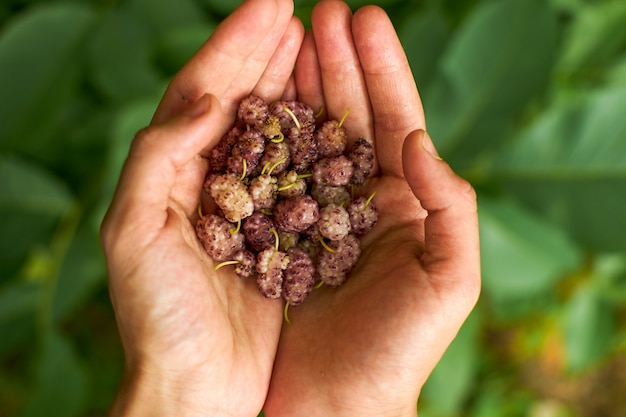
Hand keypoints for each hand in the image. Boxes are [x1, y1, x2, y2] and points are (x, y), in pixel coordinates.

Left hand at [100, 1, 302, 415]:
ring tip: (315, 45)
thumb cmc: (158, 317)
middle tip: (298, 12)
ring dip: (293, 86)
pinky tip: (331, 115)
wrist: (196, 387)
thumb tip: (209, 97)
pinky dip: (314, 140)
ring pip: (274, 131)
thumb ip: (160, 156)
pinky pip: (301, 176)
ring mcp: (250, 205)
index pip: (202, 94)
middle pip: (241, 102)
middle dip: (266, 54)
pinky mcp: (281, 234)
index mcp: (170, 173)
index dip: (234, 47)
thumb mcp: (134, 231)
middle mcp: (211, 181)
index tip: (270, 6)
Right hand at [263, 2, 480, 415]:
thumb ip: (451, 205)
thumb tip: (415, 138)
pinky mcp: (270, 232)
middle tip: (324, 11)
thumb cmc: (395, 351)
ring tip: (289, 37)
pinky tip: (256, 99)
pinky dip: (264, 134)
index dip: (381, 70)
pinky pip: (268, 174)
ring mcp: (310, 213)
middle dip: (337, 62)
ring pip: (305, 135)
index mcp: (402, 205)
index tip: (364, 19)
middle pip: (348, 116)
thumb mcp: (449, 279)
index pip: (394, 120)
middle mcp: (356, 202)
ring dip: (299, 85)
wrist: (333, 407)